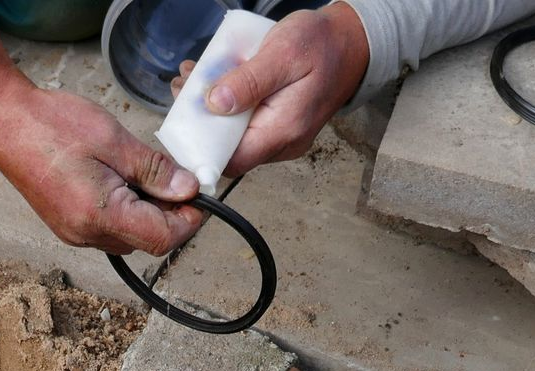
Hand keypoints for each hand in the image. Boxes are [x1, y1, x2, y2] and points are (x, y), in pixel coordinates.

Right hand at [0, 0, 202, 255]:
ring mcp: (75, 235)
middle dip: (169, 214)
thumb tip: (188, 190)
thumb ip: (154, 170)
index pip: (164, 238)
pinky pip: (110, 229)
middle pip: (149, 241)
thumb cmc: (52, 125)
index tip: (197, 193)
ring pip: (130, 236)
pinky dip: (125, 209)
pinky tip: (119, 179)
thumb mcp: (114, 140)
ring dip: (146, 211)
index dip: (189, 219)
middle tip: (173, 175)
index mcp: (101, 217)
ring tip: (140, 172)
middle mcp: (87, 236)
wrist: (2, 122)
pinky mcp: (68, 226)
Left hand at [171, 3, 369, 176]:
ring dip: (211, 113)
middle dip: (201, 124)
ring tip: (196, 78)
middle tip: (185, 88)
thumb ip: (249, 82)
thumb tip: (215, 104)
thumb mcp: (282, 53)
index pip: (232, 162)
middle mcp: (283, 143)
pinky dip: (228, 107)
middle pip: (230, 151)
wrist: (351, 43)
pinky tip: (217, 82)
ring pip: (236, 138)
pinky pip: (247, 126)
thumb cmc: (321, 45)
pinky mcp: (279, 127)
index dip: (202, 149)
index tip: (183, 120)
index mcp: (283, 131)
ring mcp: (281, 138)